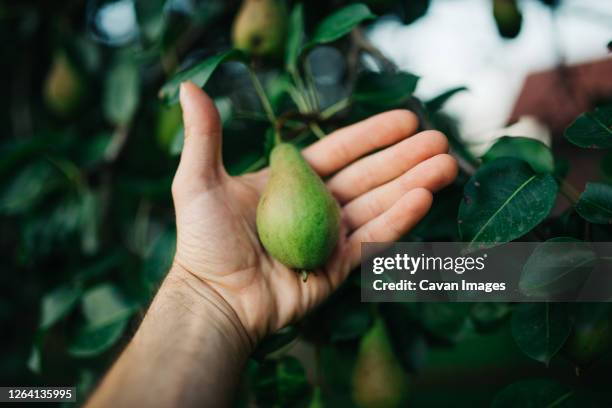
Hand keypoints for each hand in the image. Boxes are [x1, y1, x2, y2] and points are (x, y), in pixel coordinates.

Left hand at [171, 82, 457, 348]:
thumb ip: (203, 135)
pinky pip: (373, 241)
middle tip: (440, 140)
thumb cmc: (203, 242)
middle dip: (405, 158)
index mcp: (291, 183)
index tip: (406, 118)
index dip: (372, 135)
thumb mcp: (199, 181)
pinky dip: (398, 220)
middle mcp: (315, 207)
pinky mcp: (337, 269)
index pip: (340, 153)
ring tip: (446, 165)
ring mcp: (329, 239)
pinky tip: (424, 198)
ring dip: (412, 185)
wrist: (213, 301)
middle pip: (368, 177)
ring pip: (378, 205)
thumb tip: (189, 86)